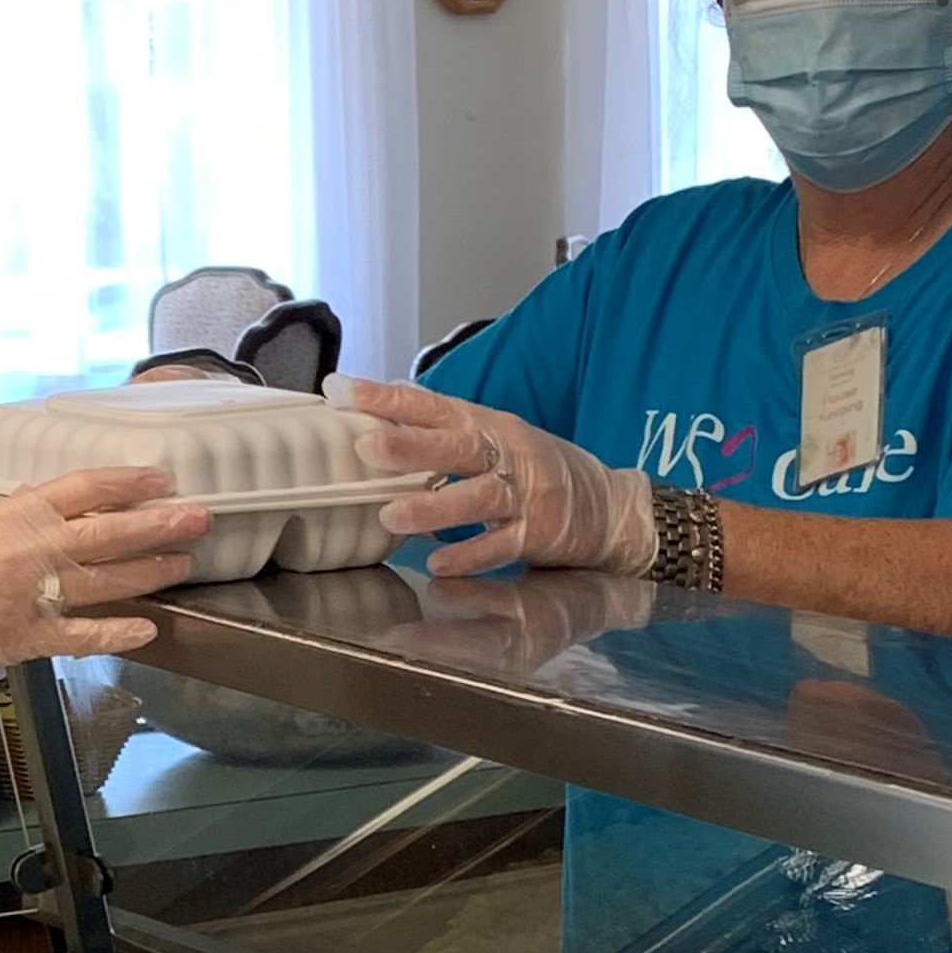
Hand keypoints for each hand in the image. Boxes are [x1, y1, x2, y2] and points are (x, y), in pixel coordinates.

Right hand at [0, 468, 210, 692]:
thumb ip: (1, 527)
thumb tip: (32, 526)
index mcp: (13, 512)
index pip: (87, 487)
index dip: (129, 481)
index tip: (159, 478)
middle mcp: (33, 548)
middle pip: (114, 530)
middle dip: (162, 522)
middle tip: (199, 515)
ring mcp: (34, 594)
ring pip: (109, 577)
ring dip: (153, 569)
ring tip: (185, 560)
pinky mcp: (26, 637)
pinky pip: (84, 635)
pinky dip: (119, 633)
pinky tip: (146, 627)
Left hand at [325, 375, 655, 578]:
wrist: (610, 506)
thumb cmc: (539, 473)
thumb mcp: (494, 442)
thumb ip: (442, 437)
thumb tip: (377, 425)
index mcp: (488, 426)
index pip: (432, 405)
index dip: (386, 398)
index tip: (341, 390)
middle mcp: (506, 454)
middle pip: (455, 445)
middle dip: (410, 445)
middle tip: (366, 446)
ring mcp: (525, 495)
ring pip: (476, 497)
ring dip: (432, 507)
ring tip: (391, 515)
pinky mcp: (538, 534)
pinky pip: (500, 546)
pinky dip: (470, 555)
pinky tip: (439, 562)